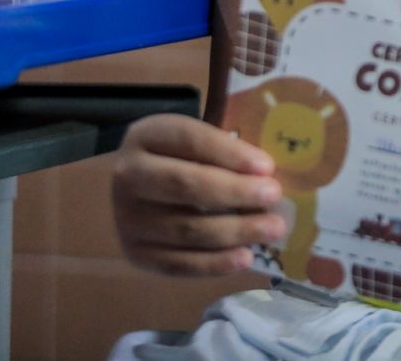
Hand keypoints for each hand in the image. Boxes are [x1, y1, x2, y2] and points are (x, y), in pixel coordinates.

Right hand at [112, 114, 284, 274]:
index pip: (190, 141)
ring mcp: (127, 218)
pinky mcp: (134, 253)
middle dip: (235, 192)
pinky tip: (244, 258)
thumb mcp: (197, 139)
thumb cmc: (183, 156)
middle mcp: (129, 176)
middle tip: (274, 196)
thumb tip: (269, 176)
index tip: (266, 167)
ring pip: (184, 228)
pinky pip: (175, 263)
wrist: (140, 185)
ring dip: (234, 231)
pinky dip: (213, 263)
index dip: (229, 154)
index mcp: (148, 136)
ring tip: (272, 229)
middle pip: (185, 185)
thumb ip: (226, 150)